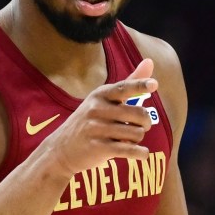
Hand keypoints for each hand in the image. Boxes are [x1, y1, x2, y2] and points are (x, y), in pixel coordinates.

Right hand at [46, 59, 158, 175]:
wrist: (61, 149)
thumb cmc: (89, 122)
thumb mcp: (103, 100)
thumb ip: (129, 83)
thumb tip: (150, 61)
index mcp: (100, 95)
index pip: (124, 88)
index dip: (140, 86)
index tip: (154, 84)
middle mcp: (97, 109)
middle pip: (139, 114)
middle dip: (146, 123)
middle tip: (141, 127)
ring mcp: (97, 129)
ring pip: (137, 134)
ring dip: (138, 139)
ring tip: (128, 139)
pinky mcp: (99, 148)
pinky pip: (130, 150)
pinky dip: (141, 153)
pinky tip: (141, 153)